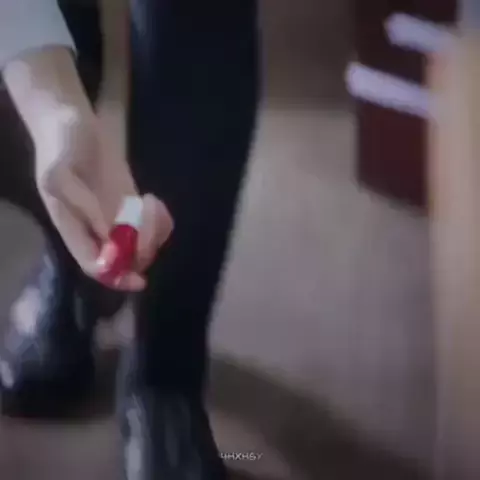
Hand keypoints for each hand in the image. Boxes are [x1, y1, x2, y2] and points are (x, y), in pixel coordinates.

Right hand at [35, 112, 172, 290]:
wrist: (72, 120)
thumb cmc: (61, 142)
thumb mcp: (62, 172)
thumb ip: (84, 204)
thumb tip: (110, 234)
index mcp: (72, 227)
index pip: (94, 265)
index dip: (116, 277)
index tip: (139, 279)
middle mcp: (95, 228)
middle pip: (123, 259)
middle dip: (142, 250)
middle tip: (149, 219)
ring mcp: (114, 216)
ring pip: (140, 243)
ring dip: (153, 233)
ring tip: (150, 202)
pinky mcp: (129, 202)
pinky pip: (149, 224)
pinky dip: (159, 220)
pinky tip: (154, 200)